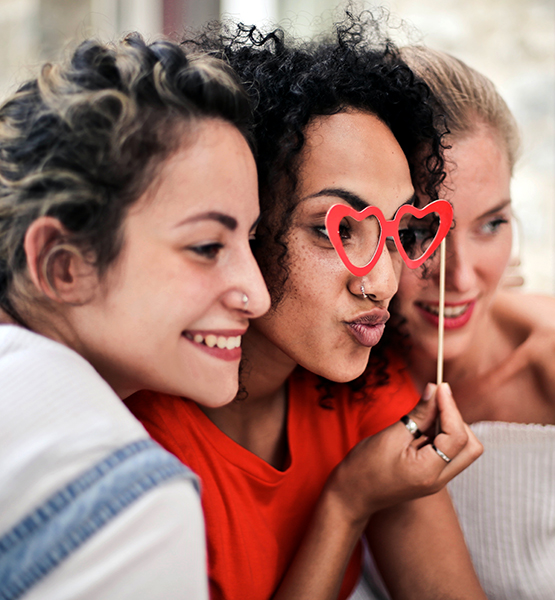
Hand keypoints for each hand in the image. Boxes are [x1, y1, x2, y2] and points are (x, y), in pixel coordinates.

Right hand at [324, 382, 482, 526]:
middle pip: (471, 447)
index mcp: (428, 472)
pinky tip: (422, 426)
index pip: (457, 436)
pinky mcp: (432, 476)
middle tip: (435, 402)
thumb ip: (418, 415)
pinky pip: (449, 452)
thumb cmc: (365, 467)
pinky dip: (442, 435)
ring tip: (425, 414)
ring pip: (463, 449)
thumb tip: (434, 390)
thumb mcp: (390, 436)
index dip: (451, 407)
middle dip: (457, 419)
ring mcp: (437, 480)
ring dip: (450, 426)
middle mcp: (439, 480)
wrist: (352, 495)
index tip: (440, 387)